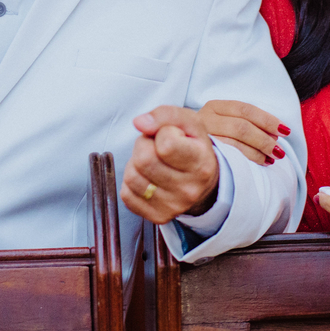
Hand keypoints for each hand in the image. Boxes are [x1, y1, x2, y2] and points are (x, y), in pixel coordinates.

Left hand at [121, 106, 219, 224]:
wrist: (202, 181)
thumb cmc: (193, 147)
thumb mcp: (189, 122)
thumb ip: (165, 114)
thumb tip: (139, 122)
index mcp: (201, 163)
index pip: (166, 144)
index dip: (162, 132)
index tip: (171, 135)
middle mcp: (189, 189)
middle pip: (143, 160)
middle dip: (144, 145)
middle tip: (156, 146)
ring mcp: (173, 206)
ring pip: (132, 177)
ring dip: (136, 163)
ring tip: (152, 161)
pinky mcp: (158, 216)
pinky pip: (127, 195)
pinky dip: (132, 182)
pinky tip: (147, 177)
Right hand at [198, 99, 287, 164]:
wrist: (181, 152)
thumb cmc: (211, 135)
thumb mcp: (223, 121)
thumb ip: (245, 122)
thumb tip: (277, 132)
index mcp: (214, 106)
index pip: (245, 110)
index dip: (267, 119)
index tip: (285, 130)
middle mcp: (205, 118)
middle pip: (242, 126)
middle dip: (264, 139)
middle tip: (279, 150)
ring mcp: (201, 137)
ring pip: (235, 142)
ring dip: (259, 151)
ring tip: (273, 157)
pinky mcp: (201, 154)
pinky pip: (228, 156)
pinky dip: (248, 160)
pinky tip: (261, 163)